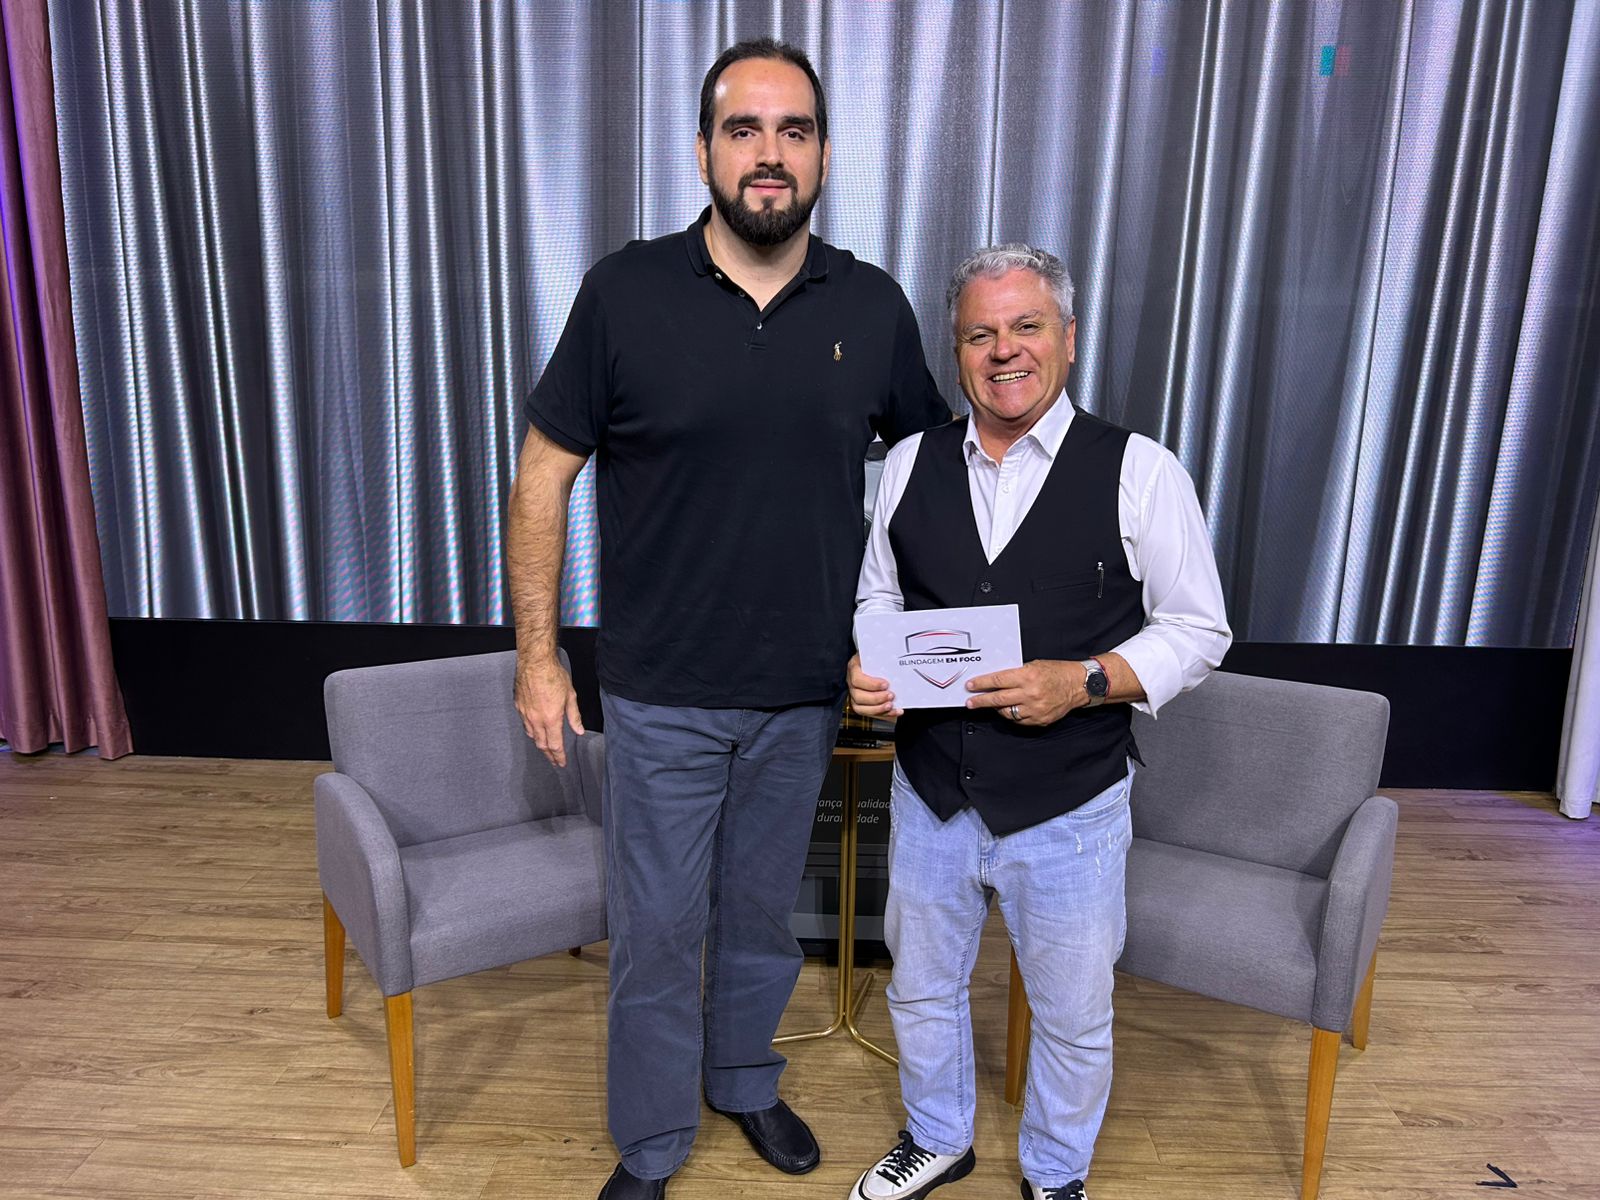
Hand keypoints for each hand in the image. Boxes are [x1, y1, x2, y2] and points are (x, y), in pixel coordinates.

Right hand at [514, 653, 583, 766]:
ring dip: (540, 744)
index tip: (562, 763)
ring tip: (546, 748)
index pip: (555, 745)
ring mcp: (525, 713)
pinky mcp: (519, 706)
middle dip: (549, 755)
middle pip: (542, 744)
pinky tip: (535, 730)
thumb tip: (579, 730)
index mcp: (551, 719)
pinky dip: (531, 730)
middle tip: (554, 761)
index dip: (559, 756)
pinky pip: (525, 724)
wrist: (535, 662)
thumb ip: (574, 716)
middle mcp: (536, 719)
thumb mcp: (570, 696)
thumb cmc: (553, 675)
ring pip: (531, 735)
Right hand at [847, 653, 900, 718]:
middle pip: (858, 696)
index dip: (871, 684)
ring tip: (891, 705)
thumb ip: (881, 656)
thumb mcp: (875, 653)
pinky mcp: (862, 705)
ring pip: (861, 708)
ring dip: (878, 709)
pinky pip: (869, 713)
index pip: (857, 680)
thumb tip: (897, 660)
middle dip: (876, 699)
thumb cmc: (874, 657)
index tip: (886, 684)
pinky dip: (884, 714)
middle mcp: (851, 683)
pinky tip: (895, 711)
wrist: (873, 661)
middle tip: (891, 695)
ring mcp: (855, 695)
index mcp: (854, 668)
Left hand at [964, 659, 1083, 725]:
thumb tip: (995, 681)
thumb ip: (1016, 674)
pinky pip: (1019, 720)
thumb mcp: (1034, 665)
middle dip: (981, 701)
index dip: (981, 684)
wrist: (1078, 685)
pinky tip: (1010, 709)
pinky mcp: (1040, 720)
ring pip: (1007, 712)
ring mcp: (1035, 709)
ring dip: (997, 708)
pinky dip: (1013, 714)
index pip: (998, 681)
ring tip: (991, 704)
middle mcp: (1030, 694)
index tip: (970, 686)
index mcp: (1028, 676)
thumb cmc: (1056, 672)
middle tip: (970, 702)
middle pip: (998, 699)